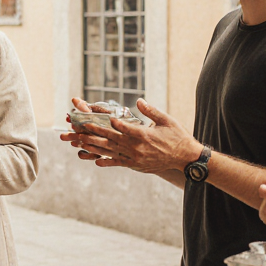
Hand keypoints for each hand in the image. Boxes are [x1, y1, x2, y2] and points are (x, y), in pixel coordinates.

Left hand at [58, 98, 200, 174]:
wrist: (185, 158)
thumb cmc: (177, 136)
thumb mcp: (166, 120)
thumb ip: (151, 111)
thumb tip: (138, 100)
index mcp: (144, 135)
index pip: (122, 127)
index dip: (108, 122)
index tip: (97, 117)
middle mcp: (137, 148)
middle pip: (111, 139)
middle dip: (94, 133)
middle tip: (80, 128)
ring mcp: (135, 158)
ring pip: (111, 151)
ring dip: (94, 147)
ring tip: (80, 142)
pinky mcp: (136, 165)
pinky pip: (118, 163)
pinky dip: (107, 162)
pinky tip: (96, 162)